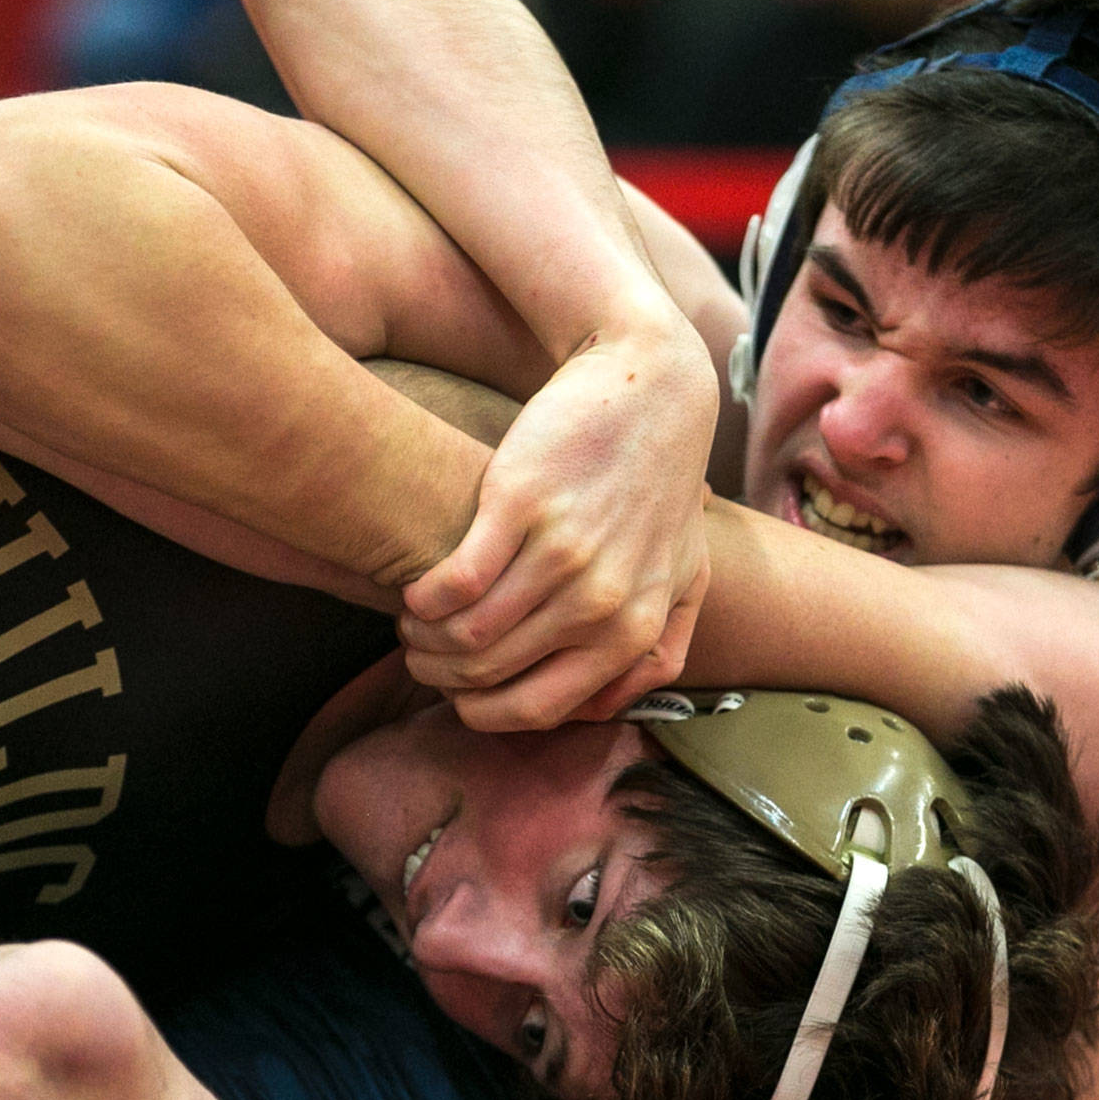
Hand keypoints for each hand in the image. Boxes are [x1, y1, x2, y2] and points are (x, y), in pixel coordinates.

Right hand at [397, 311, 717, 729]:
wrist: (650, 389)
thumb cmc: (660, 488)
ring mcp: (562, 555)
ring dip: (423, 638)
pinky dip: (424, 598)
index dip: (482, 711)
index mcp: (633, 632)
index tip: (460, 693)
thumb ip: (658, 647)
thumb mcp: (685, 575)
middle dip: (442, 674)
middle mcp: (600, 603)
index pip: (537, 709)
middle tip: (422, 654)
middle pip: (490, 675)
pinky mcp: (522, 506)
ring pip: (465, 635)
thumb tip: (609, 708)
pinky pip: (454, 583)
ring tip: (414, 622)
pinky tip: (418, 590)